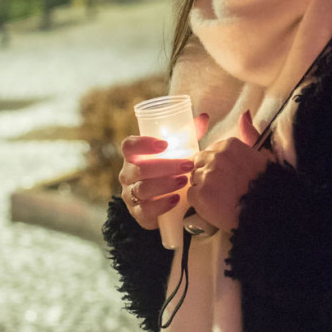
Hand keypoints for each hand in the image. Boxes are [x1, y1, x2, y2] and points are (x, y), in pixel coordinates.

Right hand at [119, 113, 209, 228]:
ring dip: (165, 184)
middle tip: (187, 166)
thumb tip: (204, 117)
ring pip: (143, 189)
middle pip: (140, 169)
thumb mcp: (177, 153)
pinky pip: (145, 210)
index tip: (164, 144)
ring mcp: (130, 194)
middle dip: (165, 166)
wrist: (161, 201)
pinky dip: (161, 205)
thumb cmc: (169, 170)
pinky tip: (175, 200)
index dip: (143, 144)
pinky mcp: (137, 213)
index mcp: (134, 156)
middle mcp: (128, 174)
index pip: (129, 146)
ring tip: (184, 181)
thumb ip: (188, 135)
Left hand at [189, 111, 271, 230]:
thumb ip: (250, 133)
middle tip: (224, 189)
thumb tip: (244, 114)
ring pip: (194, 180)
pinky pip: (192, 196)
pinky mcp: (200, 194)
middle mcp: (216, 157)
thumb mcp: (263, 154)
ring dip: (203, 189)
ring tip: (222, 199)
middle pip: (198, 165)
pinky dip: (200, 203)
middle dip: (207, 176)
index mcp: (229, 145)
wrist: (267, 211)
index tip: (229, 177)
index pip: (209, 153)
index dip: (217, 167)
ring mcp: (207, 175)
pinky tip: (216, 206)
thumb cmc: (266, 184)